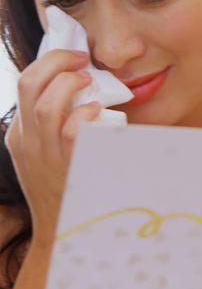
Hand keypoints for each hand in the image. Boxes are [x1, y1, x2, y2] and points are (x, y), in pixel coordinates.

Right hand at [5, 50, 101, 236]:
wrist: (63, 231)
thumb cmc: (66, 188)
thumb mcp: (46, 155)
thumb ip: (53, 126)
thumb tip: (80, 92)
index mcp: (19, 135)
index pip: (24, 83)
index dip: (49, 61)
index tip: (74, 57)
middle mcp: (28, 141)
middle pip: (30, 84)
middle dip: (58, 61)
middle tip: (83, 60)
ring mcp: (46, 154)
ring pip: (48, 104)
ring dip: (72, 84)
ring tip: (89, 81)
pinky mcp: (68, 165)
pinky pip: (72, 130)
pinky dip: (84, 114)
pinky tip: (95, 111)